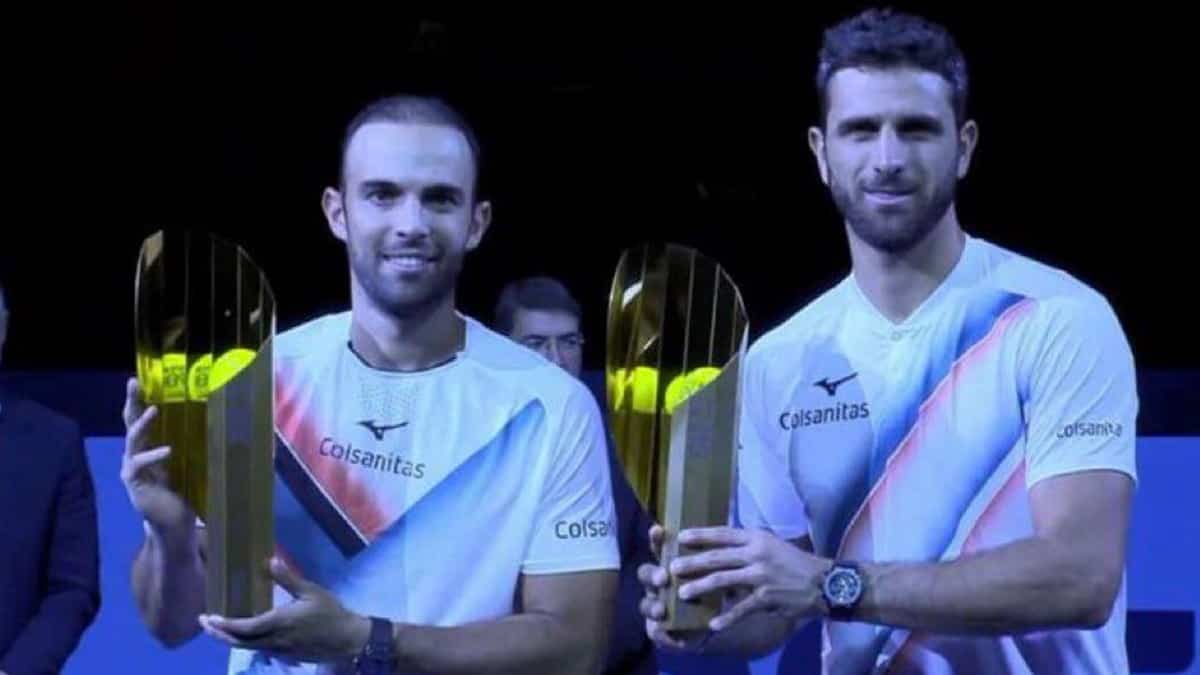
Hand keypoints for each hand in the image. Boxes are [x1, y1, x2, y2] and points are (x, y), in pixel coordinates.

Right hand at [120, 377, 193, 531]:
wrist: (173, 522)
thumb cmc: (183, 491)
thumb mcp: (188, 461)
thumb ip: (192, 443)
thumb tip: (217, 417)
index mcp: (148, 446)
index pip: (141, 417)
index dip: (141, 398)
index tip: (143, 377)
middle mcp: (135, 453)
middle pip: (130, 421)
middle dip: (132, 401)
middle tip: (134, 381)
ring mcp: (132, 467)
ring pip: (132, 440)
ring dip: (142, 424)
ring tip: (153, 410)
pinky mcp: (134, 482)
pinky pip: (138, 464)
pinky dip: (153, 456)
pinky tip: (167, 450)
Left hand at [200, 557, 369, 663]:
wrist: (347, 639)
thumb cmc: (330, 612)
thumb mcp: (311, 591)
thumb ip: (289, 579)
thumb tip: (270, 560)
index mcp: (279, 622)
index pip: (244, 627)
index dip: (224, 624)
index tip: (208, 617)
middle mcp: (274, 640)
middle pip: (239, 642)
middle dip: (218, 634)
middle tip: (203, 623)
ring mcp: (279, 651)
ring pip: (248, 648)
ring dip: (230, 639)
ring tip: (218, 627)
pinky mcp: (285, 655)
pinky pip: (260, 650)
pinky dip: (246, 642)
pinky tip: (245, 634)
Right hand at [635, 524, 709, 650]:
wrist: (709, 622)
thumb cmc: (709, 589)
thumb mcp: (713, 574)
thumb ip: (713, 562)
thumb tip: (724, 543)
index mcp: (669, 566)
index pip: (659, 549)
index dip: (656, 540)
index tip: (658, 530)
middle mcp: (657, 585)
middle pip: (645, 575)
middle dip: (652, 575)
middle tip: (663, 578)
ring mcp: (655, 606)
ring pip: (645, 604)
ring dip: (652, 606)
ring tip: (661, 609)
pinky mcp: (659, 629)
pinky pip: (655, 632)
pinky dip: (662, 634)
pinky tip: (672, 637)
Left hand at [670, 527, 829, 630]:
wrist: (824, 583)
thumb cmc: (795, 563)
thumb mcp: (772, 545)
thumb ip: (748, 546)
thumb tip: (721, 547)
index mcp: (756, 538)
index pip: (723, 533)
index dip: (701, 535)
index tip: (680, 537)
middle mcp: (757, 553)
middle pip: (717, 557)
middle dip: (692, 562)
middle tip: (671, 568)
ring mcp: (761, 575)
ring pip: (723, 580)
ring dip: (701, 587)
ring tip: (683, 594)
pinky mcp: (767, 596)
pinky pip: (742, 608)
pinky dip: (727, 617)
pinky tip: (713, 625)